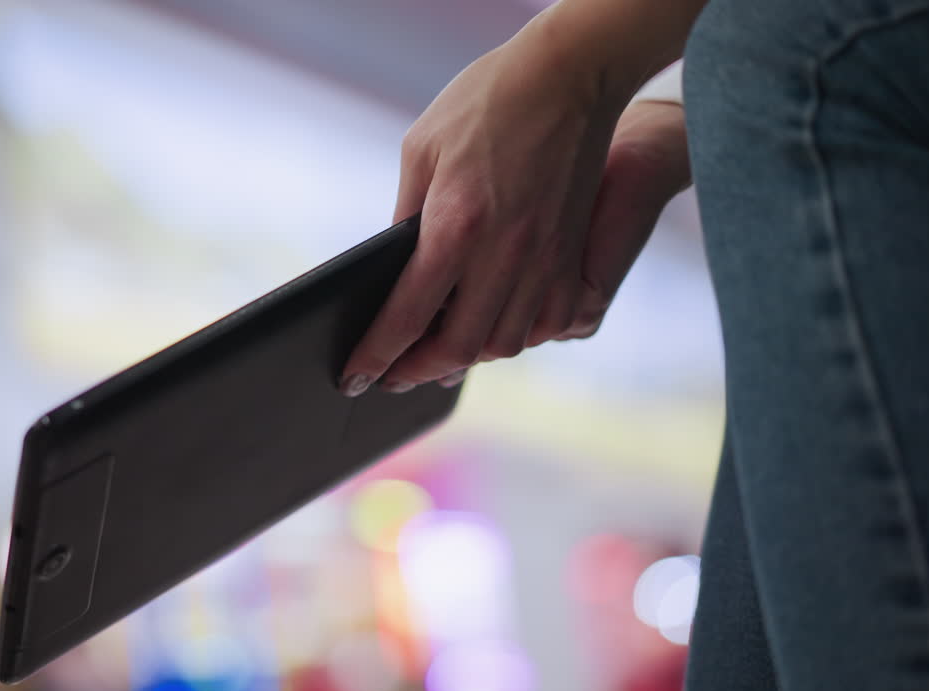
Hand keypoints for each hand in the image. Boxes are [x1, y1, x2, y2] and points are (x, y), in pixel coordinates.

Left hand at [337, 15, 688, 395]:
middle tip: (393, 377)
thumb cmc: (486, 102)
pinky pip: (547, 323)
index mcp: (456, 225)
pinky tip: (492, 332)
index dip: (377, 355)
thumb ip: (407, 218)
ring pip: (505, 343)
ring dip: (466, 359)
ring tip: (437, 360)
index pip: (408, 314)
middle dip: (418, 371)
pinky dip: (515, 338)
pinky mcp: (572, 254)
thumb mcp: (422, 151)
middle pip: (458, 345)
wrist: (569, 74)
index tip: (356, 378)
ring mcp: (545, 258)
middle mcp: (504, 253)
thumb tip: (395, 270)